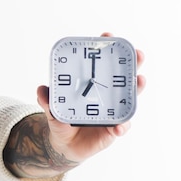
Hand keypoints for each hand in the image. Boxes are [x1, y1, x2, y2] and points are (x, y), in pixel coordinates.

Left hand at [37, 33, 145, 162]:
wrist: (64, 144)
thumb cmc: (61, 120)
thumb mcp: (52, 109)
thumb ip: (47, 100)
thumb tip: (41, 89)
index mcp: (92, 85)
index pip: (102, 64)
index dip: (107, 49)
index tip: (107, 36)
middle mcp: (107, 95)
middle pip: (124, 76)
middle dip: (133, 63)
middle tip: (138, 54)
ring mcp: (113, 111)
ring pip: (129, 98)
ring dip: (136, 88)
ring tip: (140, 80)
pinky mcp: (113, 129)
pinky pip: (121, 127)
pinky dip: (122, 126)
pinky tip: (118, 126)